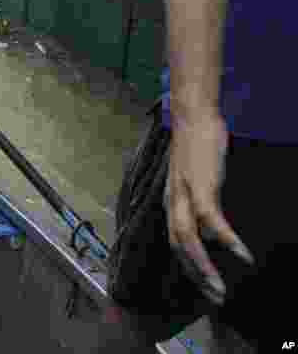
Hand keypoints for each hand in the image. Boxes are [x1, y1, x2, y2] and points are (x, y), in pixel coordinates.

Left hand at [164, 113, 253, 304]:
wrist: (191, 115)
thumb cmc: (196, 144)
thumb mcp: (194, 177)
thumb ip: (197, 198)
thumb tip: (209, 217)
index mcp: (171, 202)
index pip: (174, 242)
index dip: (188, 266)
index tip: (203, 285)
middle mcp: (172, 202)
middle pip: (179, 248)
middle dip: (196, 276)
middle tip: (214, 298)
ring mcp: (185, 195)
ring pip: (190, 241)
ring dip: (205, 267)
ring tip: (221, 289)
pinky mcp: (201, 186)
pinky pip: (212, 220)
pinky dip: (226, 240)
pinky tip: (242, 255)